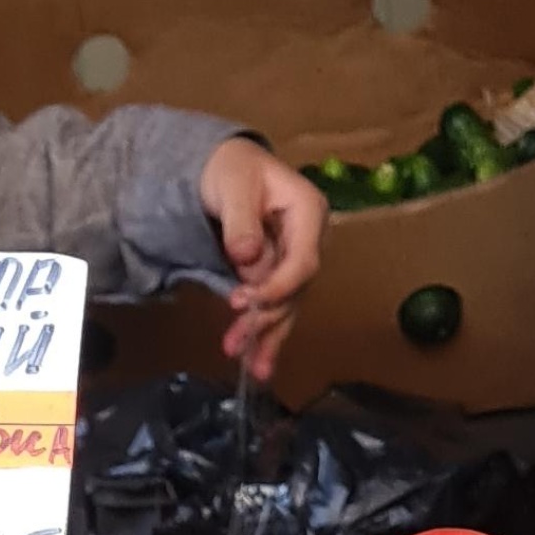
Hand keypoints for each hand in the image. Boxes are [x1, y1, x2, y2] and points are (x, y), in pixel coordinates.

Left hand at [198, 138, 325, 380]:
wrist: (225, 167)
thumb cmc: (231, 169)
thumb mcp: (233, 186)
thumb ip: (241, 221)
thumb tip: (248, 255)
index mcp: (308, 211)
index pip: (302, 261)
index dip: (276, 287)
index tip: (242, 302)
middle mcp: (310, 239)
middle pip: (296, 289)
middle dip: (266, 319)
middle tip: (235, 342)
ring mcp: (296, 259)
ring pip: (288, 305)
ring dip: (267, 337)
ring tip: (250, 367)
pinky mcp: (280, 275)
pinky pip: (276, 307)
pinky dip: (266, 334)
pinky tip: (258, 363)